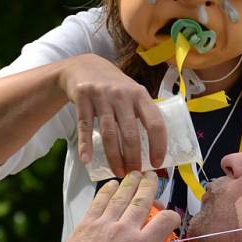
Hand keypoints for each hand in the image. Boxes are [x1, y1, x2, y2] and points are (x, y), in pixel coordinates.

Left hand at [50, 171, 186, 241]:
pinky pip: (99, 201)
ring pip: (121, 197)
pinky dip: (107, 190)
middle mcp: (125, 229)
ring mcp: (105, 224)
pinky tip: (112, 184)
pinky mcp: (87, 223)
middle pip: (141, 200)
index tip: (172, 217)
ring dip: (130, 183)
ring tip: (136, 173)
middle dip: (149, 187)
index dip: (172, 216)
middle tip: (153, 176)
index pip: (164, 221)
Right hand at [58, 54, 166, 176]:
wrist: (84, 66)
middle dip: (133, 157)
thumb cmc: (114, 86)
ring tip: (118, 172)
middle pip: (131, 133)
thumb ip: (142, 113)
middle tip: (134, 174)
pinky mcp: (83, 97)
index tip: (157, 163)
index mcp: (140, 95)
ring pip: (109, 133)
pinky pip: (85, 126)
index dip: (158, 145)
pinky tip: (86, 160)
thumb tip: (156, 146)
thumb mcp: (132, 92)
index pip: (155, 123)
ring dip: (114, 157)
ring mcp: (102, 96)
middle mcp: (122, 94)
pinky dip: (86, 145)